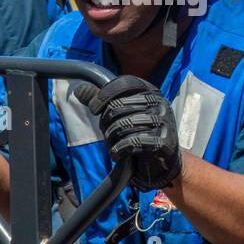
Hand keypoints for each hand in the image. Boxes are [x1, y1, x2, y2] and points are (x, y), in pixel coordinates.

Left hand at [73, 76, 180, 190]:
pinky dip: (118, 150)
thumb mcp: (123, 114)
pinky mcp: (164, 142)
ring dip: (110, 139)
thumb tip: (79, 90)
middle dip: (105, 123)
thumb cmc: (139, 133)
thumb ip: (103, 101)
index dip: (105, 94)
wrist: (162, 161)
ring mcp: (164, 122)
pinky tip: (117, 155)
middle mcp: (160, 103)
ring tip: (113, 145)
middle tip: (107, 135)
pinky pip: (132, 142)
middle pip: (118, 106)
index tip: (93, 109)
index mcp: (150, 92)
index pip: (125, 83)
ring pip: (122, 125)